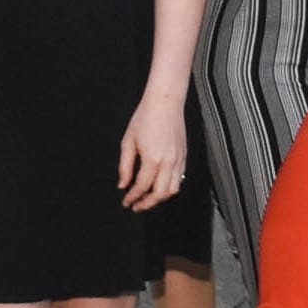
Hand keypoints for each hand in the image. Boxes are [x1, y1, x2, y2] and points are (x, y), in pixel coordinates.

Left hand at [116, 91, 187, 212]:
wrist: (165, 101)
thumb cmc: (146, 117)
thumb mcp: (128, 141)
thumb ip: (125, 166)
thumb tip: (123, 184)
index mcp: (152, 158)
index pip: (142, 187)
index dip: (132, 197)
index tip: (126, 202)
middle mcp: (168, 162)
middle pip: (160, 194)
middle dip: (147, 204)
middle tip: (137, 206)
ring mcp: (178, 159)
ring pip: (173, 189)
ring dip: (160, 198)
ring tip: (148, 198)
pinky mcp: (184, 156)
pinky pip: (179, 178)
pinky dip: (170, 187)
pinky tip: (160, 186)